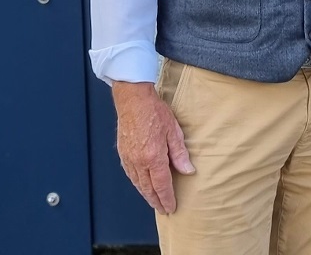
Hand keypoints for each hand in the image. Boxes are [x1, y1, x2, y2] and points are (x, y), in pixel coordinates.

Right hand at [111, 81, 195, 213]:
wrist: (133, 100)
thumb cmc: (154, 111)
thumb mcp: (173, 131)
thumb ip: (180, 153)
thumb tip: (188, 171)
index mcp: (153, 157)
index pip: (162, 185)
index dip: (167, 198)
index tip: (171, 208)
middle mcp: (139, 161)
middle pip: (148, 188)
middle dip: (156, 201)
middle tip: (163, 210)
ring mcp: (128, 158)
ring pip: (137, 183)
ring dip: (146, 194)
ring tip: (154, 201)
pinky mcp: (122, 153)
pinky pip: (130, 174)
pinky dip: (137, 183)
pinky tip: (141, 185)